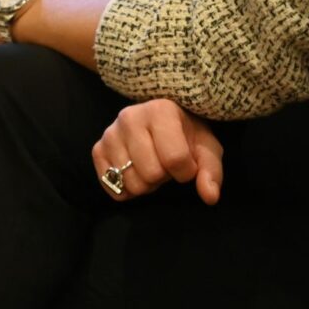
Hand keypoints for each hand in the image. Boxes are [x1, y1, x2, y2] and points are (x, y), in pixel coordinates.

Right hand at [91, 99, 223, 203]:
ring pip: (132, 184)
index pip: (175, 158)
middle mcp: (130, 118)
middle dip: (164, 177)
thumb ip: (211, 171)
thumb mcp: (206, 148)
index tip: (187, 163)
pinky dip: (128, 189)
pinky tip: (135, 173)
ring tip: (150, 166)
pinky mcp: (97, 149)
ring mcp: (110, 134)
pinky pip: (114, 188)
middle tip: (165, 164)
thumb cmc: (185, 134)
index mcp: (160, 110)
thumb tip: (210, 197)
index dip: (186, 171)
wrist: (160, 122)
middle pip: (151, 174)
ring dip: (146, 183)